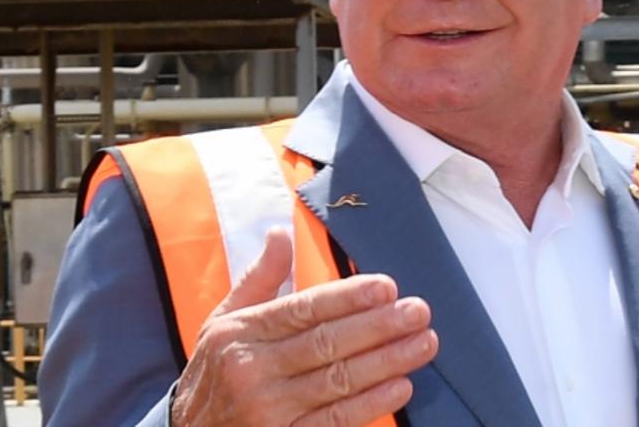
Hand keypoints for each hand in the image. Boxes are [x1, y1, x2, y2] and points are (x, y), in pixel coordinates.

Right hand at [171, 228, 437, 426]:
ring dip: (387, 362)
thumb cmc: (215, 372)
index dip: (348, 298)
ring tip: (424, 343)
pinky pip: (335, 421)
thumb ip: (258, 278)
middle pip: (327, 344)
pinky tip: (401, 386)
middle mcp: (253, 370)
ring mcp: (268, 411)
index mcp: (242, 333)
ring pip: (338, 382)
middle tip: (419, 311)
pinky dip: (371, 404)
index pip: (304, 310)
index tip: (388, 287)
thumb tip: (280, 231)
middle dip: (379, 326)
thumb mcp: (223, 321)